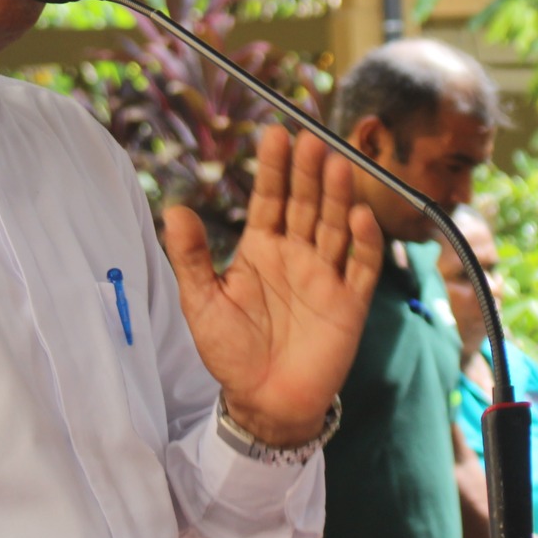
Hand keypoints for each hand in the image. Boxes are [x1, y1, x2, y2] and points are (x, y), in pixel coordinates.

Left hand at [164, 126, 383, 446]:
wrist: (264, 403)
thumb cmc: (230, 352)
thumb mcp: (201, 303)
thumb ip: (191, 257)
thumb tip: (174, 210)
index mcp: (260, 249)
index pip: (268, 199)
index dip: (272, 169)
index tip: (274, 134)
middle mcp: (296, 255)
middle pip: (306, 205)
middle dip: (307, 174)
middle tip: (309, 139)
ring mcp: (325, 276)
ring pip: (334, 228)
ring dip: (337, 197)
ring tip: (336, 164)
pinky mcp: (349, 304)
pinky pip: (360, 268)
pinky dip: (363, 243)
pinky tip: (359, 218)